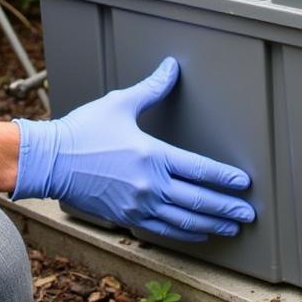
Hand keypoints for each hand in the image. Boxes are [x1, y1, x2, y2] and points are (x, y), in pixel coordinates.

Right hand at [12, 58, 254, 241]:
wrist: (51, 160)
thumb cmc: (84, 130)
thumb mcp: (120, 103)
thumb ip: (152, 88)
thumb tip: (172, 67)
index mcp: (153, 155)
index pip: (200, 170)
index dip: (225, 178)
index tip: (244, 184)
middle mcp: (150, 185)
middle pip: (198, 201)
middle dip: (227, 208)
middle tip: (249, 215)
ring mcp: (138, 205)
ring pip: (184, 221)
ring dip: (212, 225)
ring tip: (231, 228)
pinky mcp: (126, 218)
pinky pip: (162, 231)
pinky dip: (184, 234)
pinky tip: (197, 234)